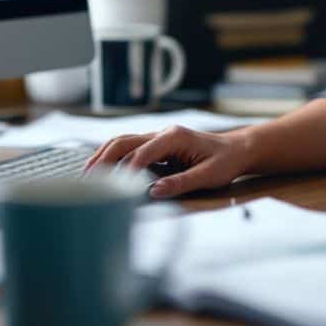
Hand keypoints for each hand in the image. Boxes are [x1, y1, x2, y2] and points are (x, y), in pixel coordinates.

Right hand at [83, 126, 250, 198]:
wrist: (238, 150)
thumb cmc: (226, 161)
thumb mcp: (209, 175)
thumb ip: (182, 183)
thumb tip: (154, 191)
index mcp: (175, 137)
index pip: (142, 153)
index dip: (126, 170)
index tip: (112, 187)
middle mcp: (163, 134)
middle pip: (124, 142)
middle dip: (103, 158)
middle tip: (86, 179)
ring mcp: (159, 138)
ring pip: (123, 143)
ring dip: (104, 156)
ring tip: (87, 174)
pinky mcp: (158, 147)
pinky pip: (131, 150)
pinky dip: (114, 158)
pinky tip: (103, 171)